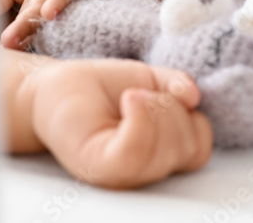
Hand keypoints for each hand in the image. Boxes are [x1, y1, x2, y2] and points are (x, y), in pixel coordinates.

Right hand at [0, 0, 83, 48]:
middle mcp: (43, 6)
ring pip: (39, 10)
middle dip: (12, 39)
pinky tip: (49, 13)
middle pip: (26, 25)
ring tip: (11, 40)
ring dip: (27, 25)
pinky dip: (55, 1)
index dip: (0, 40)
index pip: (12, 30)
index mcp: (28, 12)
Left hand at [26, 58, 212, 188]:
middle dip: (173, 109)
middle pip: (187, 148)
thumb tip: (195, 96)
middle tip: (142, 93)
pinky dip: (141, 118)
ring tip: (131, 95)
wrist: (53, 87)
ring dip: (157, 109)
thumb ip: (175, 86)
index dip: (193, 119)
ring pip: (166, 150)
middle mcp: (142, 170)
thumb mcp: (148, 79)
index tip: (167, 95)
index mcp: (158, 154)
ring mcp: (120, 172)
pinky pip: (136, 151)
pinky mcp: (98, 166)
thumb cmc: (98, 88)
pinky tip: (129, 98)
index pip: (199, 148)